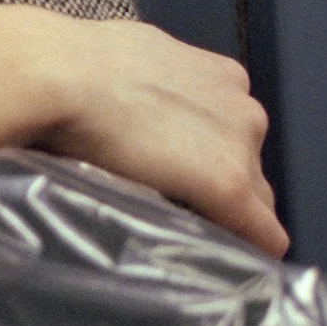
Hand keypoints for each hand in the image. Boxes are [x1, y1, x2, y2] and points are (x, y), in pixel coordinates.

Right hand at [0, 5, 286, 256]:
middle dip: (221, 182)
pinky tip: (233, 264)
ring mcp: (241, 146)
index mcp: (220, 75)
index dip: (207, 155)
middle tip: (175, 198)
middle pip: (250, 163)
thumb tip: (132, 102)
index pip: (234, 131)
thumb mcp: (132, 61)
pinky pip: (264, 232)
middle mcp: (243, 107)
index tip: (179, 172)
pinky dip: (250, 248)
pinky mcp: (230, 185)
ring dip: (230, 212)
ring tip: (187, 226)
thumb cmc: (78, 65)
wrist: (62, 77)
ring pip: (256, 197)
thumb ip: (152, 86)